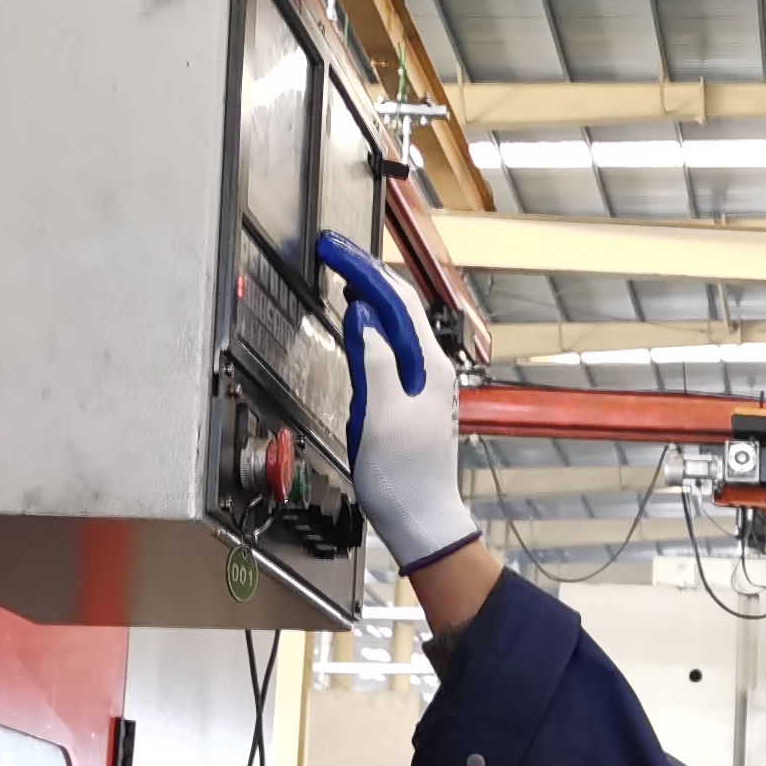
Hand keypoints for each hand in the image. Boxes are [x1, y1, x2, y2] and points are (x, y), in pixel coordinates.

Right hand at [314, 234, 474, 571]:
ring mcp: (424, 381)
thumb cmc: (402, 477)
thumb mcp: (380, 413)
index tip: (333, 248)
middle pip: (399, 305)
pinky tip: (360, 321)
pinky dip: (372, 325)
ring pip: (396, 323)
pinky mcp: (412, 396)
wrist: (420, 517)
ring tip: (344, 271)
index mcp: (429, 366)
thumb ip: (373, 360)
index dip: (362, 268)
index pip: (395, 300)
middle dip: (365, 273)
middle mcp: (432, 368)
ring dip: (369, 293)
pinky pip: (392, 346)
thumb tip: (363, 315)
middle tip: (332, 250)